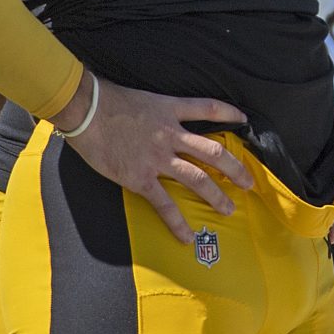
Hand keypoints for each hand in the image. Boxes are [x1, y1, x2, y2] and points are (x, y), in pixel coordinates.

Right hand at [59, 75, 255, 243]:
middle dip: (234, 168)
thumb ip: (154, 108)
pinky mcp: (141, 178)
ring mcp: (158, 158)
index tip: (244, 119)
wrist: (86, 110)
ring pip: (196, 178)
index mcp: (170, 110)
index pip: (208, 109)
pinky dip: (177, 222)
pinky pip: (164, 203)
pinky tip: (187, 236)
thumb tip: (154, 114)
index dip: (229, 113)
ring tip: (229, 209)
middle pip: (212, 152)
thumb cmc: (105, 100)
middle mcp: (170, 135)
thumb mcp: (139, 97)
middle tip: (248, 182)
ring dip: (216, 195)